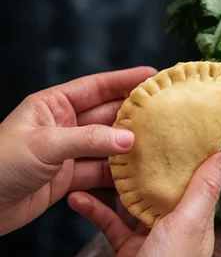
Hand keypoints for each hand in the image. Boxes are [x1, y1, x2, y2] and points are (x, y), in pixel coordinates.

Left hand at [0, 67, 154, 235]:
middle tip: (167, 114)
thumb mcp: (46, 145)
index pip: (96, 87)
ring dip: (130, 148)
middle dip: (134, 116)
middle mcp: (62, 125)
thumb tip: (128, 140)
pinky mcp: (66, 179)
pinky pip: (99, 173)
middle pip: (106, 116)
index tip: (153, 77)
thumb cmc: (0, 164)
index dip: (125, 81)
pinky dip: (118, 175)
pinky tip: (138, 174)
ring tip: (161, 145)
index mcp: (52, 104)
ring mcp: (66, 153)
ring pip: (106, 147)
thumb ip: (88, 141)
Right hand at [69, 151, 220, 256]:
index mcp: (196, 218)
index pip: (192, 178)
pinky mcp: (125, 250)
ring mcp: (149, 238)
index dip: (181, 154)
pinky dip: (95, 209)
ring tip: (97, 159)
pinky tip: (78, 196)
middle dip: (143, 164)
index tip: (167, 127)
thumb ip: (204, 189)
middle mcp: (175, 225)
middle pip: (159, 186)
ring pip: (131, 201)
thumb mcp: (189, 224)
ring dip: (114, 184)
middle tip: (125, 137)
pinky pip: (109, 223)